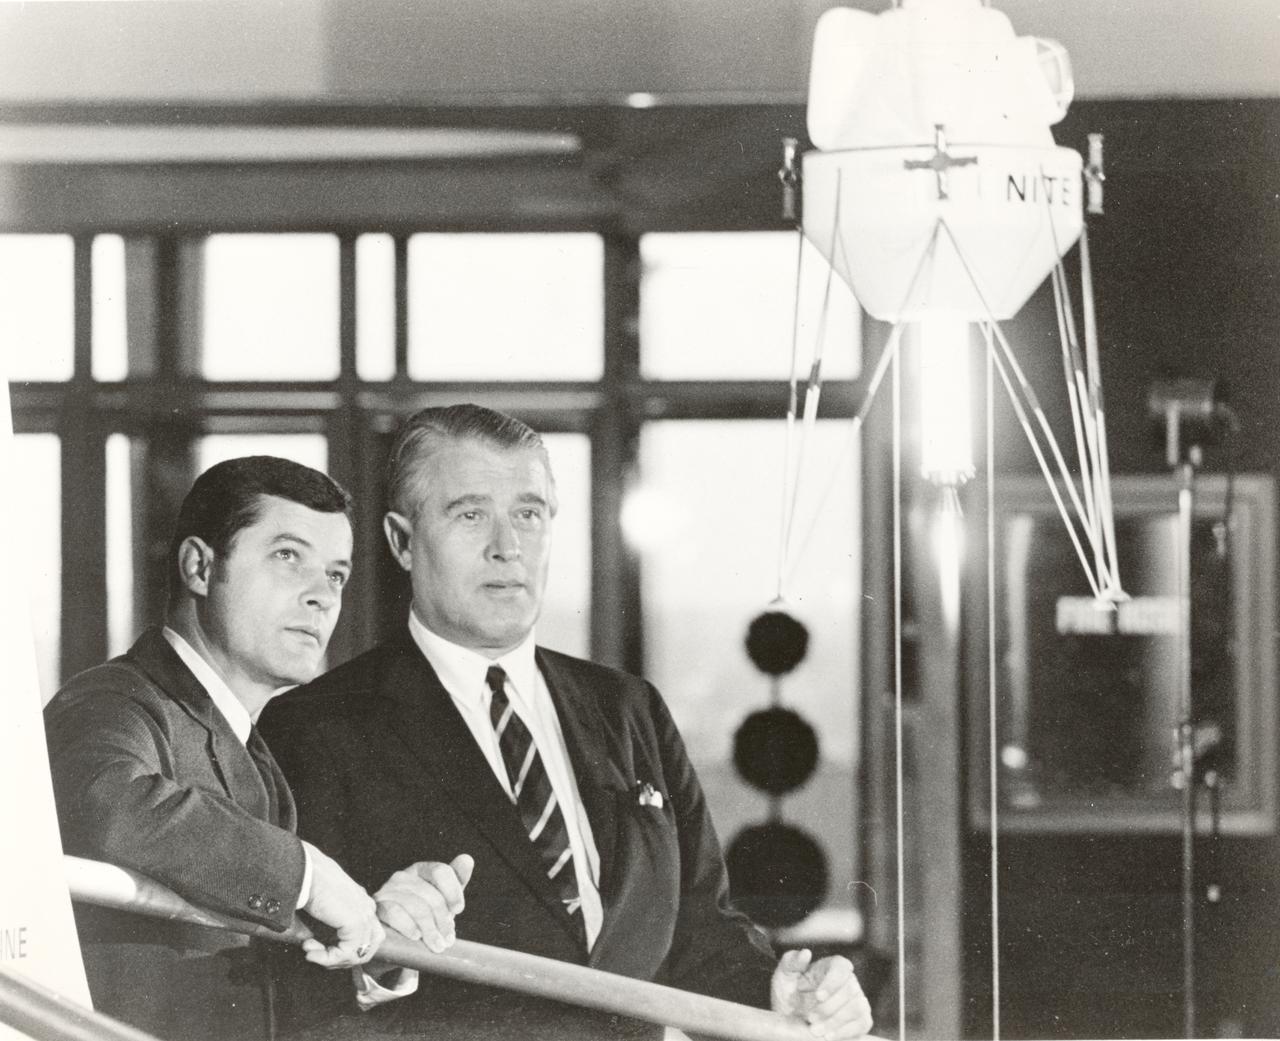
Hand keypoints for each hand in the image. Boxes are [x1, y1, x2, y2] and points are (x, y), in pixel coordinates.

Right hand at [299, 842, 384, 969]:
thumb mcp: (322, 905)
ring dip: (332, 960)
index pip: (367, 937)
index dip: (344, 950)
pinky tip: (311, 952)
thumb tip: (316, 947)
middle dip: (341, 958)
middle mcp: (366, 907)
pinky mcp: (356, 921)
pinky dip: (328, 958)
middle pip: (368, 947)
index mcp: (361, 902)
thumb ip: (327, 923)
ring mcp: (364, 914)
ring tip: (311, 952)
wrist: (305, 871)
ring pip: (359, 953)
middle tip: (316, 954)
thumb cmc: (308, 883)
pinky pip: (348, 952)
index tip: (318, 949)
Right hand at [373, 854, 474, 953]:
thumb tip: (467, 859)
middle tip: (448, 939)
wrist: (394, 940)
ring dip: (430, 929)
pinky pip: (395, 914)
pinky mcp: (377, 907)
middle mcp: (403, 876)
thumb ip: (456, 880)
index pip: (441, 871)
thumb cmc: (423, 916)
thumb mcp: (442, 899)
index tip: (458, 910)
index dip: (453, 892)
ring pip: (417, 907)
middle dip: (443, 920)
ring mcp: (388, 891)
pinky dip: (409, 926)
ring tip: (437, 945)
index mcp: (422, 870)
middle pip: (431, 895)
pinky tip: (416, 936)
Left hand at [771, 949, 872, 1039]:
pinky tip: (829, 1036)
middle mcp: (849, 981)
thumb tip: (806, 953)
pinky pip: (862, 1024)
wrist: (790, 1018)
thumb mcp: (784, 975)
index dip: (832, 982)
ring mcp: (857, 1000)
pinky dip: (846, 1032)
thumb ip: (792, 962)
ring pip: (856, 1008)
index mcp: (832, 966)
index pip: (841, 968)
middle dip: (829, 1007)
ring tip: (815, 1030)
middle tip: (810, 1018)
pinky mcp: (861, 1019)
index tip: (818, 996)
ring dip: (835, 1021)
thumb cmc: (789, 992)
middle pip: (849, 990)